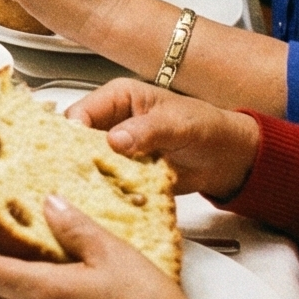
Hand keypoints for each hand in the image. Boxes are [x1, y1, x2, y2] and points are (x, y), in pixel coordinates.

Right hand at [66, 80, 261, 200]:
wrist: (227, 159)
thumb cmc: (206, 128)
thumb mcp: (178, 124)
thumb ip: (147, 130)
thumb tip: (115, 140)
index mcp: (118, 98)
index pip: (80, 113)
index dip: (71, 134)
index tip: (70, 156)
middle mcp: (110, 122)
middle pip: (76, 141)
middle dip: (75, 160)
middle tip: (75, 180)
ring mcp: (115, 149)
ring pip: (87, 165)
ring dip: (91, 180)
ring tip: (91, 194)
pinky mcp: (123, 172)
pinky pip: (105, 183)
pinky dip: (107, 193)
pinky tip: (109, 201)